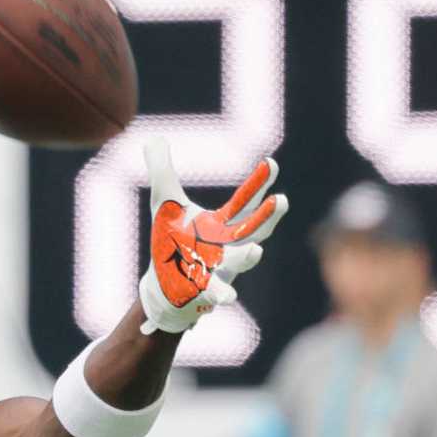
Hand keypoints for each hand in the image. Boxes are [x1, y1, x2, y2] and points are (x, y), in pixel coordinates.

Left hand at [138, 137, 287, 333]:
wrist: (166, 284)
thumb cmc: (172, 242)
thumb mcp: (163, 202)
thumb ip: (162, 171)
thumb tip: (154, 138)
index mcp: (221, 225)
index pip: (245, 203)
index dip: (259, 184)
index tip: (271, 163)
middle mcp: (226, 247)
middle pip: (251, 231)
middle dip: (267, 217)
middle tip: (282, 200)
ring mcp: (216, 269)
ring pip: (237, 263)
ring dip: (247, 257)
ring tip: (256, 252)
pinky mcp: (201, 290)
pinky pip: (214, 293)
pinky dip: (221, 294)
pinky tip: (229, 298)